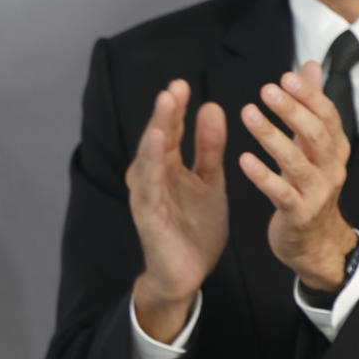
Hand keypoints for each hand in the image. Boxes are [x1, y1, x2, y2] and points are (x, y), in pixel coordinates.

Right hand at [125, 81, 228, 339]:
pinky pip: (150, 186)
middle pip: (156, 138)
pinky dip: (152, 163)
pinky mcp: (148, 215)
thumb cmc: (195, 228)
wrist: (187, 274)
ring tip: (165, 106)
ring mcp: (147, 195)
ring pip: (149, 157)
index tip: (183, 84)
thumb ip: (209, 148)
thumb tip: (212, 107)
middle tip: (174, 87)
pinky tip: (157, 144)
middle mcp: (152, 176)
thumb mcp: (210, 182)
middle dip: (165, 113)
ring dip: (156, 130)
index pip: (169, 131)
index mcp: (167, 167)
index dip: (175, 108)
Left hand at [237, 63, 356, 289]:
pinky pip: (280, 193)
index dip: (309, 96)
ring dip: (271, 136)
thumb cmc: (310, 188)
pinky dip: (262, 176)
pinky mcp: (298, 215)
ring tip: (248, 115)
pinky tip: (243, 159)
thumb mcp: (314, 147)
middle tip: (266, 90)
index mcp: (335, 150)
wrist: (316, 244)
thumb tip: (310, 66)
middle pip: (315, 135)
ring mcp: (316, 194)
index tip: (286, 76)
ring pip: (296, 162)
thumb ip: (311, 107)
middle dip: (292, 110)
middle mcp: (331, 169)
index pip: (328, 116)